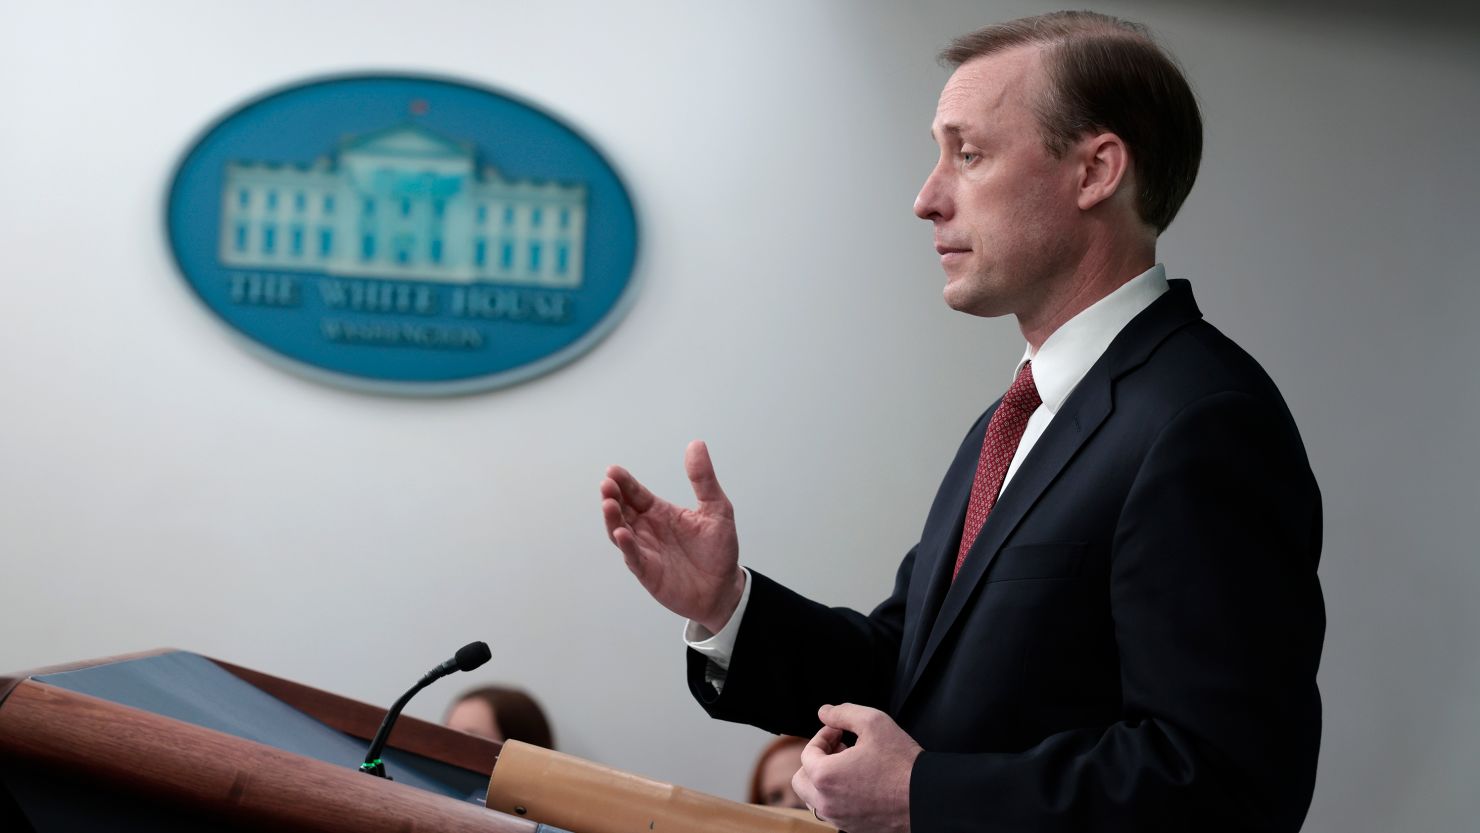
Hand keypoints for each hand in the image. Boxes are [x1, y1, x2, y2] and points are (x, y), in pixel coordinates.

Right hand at [600, 440, 744, 632]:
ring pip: (620, 532)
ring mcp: (645, 551)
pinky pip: (633, 557)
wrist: (724, 588)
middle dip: (612, 496)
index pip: (636, 493)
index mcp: (660, 512)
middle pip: (622, 510)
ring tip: (608, 503)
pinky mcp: (648, 572)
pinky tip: (622, 533)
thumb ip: (703, 479)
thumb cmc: (718, 550)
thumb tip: (696, 444)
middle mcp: (647, 530)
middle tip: (607, 484)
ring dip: (612, 518)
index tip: (613, 470)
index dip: (624, 482)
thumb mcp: (717, 509)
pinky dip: (626, 546)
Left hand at [793, 704, 920, 832]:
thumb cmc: (901, 763)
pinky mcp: (852, 828)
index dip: (823, 736)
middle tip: (838, 749)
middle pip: (801, 779)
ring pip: (814, 798)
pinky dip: (837, 797)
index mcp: (825, 776)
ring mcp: (839, 818)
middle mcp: (826, 802)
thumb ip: (843, 713)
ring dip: (824, 779)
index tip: (839, 731)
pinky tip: (859, 784)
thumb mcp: (874, 722)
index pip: (808, 752)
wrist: (926, 798)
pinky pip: (833, 812)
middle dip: (816, 760)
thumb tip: (824, 712)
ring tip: (849, 766)